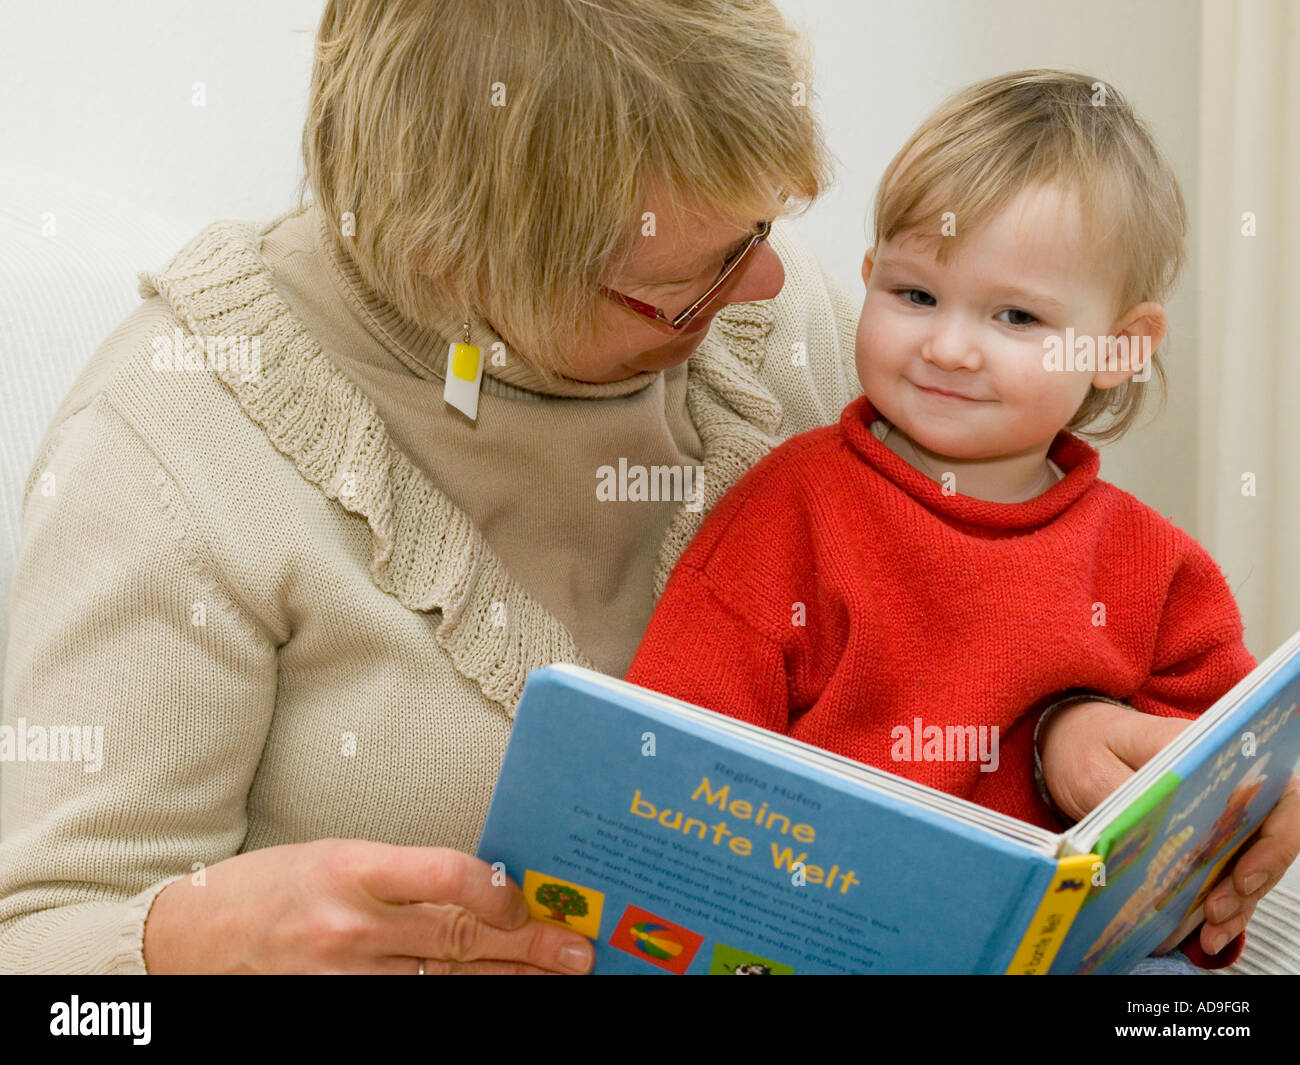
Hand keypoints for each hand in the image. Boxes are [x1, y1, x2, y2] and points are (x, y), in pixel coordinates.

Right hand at [142, 839, 596, 973]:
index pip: (444, 877)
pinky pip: (409, 1011)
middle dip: (528, 949)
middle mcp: (349, 929)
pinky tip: (493, 996)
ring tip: (555, 978)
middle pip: (458, 941)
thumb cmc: (273, 887)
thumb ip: (406, 877)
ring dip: (506, 983)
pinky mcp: (332, 1012)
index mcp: (352, 869)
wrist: (188, 938)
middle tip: (577, 952)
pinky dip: (455, 1004)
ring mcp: (340, 981)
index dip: (498, 892)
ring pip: (445, 987)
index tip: (529, 899)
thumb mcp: (338, 857)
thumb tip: (488, 891)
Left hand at [1040, 700, 1299, 957]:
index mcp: (1209, 753)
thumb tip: (1142, 834)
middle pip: (1269, 838)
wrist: (1073, 743)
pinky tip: (1201, 934)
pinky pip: (1224, 878)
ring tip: (1209, 933)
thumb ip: (1122, 796)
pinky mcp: (1202, 842)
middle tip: (1217, 911)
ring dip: (1237, 904)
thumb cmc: (1088, 742)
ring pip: (1251, 865)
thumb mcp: (1093, 764)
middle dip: (1253, 883)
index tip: (1243, 875)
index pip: (1276, 793)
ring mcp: (1218, 815)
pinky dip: (1217, 910)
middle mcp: (1225, 784)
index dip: (1275, 840)